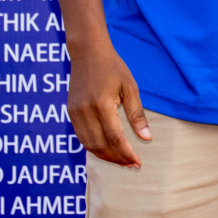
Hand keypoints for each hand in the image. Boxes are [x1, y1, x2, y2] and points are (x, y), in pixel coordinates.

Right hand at [67, 43, 150, 167]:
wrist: (88, 52)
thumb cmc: (112, 68)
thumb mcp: (130, 87)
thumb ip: (137, 114)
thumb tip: (146, 138)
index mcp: (102, 104)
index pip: (115, 138)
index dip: (126, 153)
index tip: (138, 162)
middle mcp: (85, 111)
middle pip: (100, 145)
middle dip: (117, 159)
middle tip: (132, 165)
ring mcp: (75, 113)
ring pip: (89, 145)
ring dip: (105, 156)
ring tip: (121, 161)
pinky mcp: (70, 112)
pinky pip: (81, 137)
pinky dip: (94, 147)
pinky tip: (107, 149)